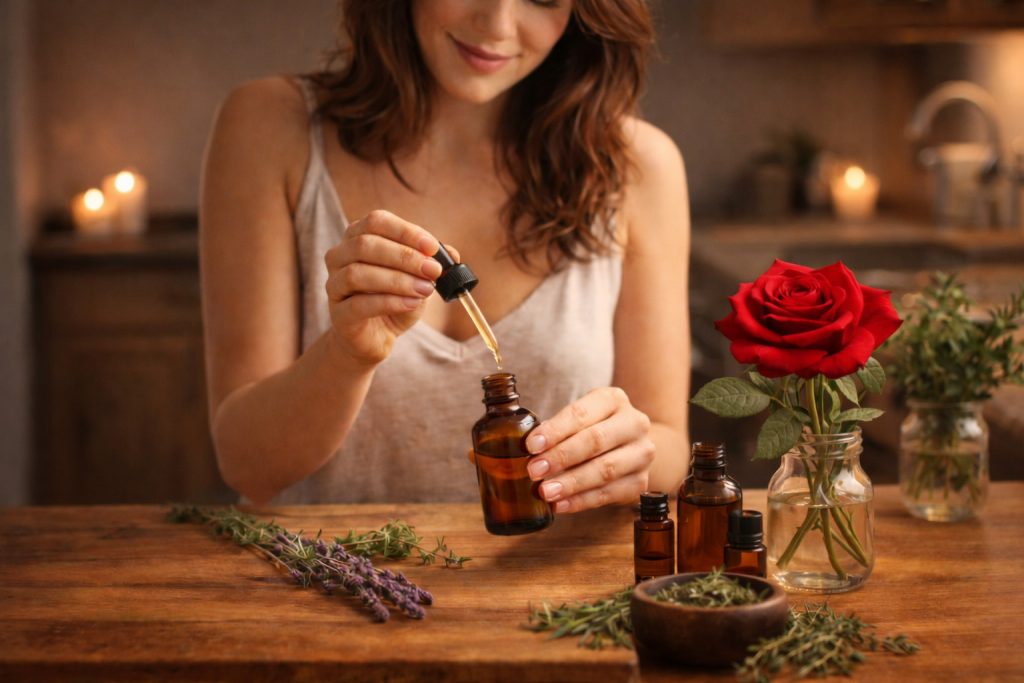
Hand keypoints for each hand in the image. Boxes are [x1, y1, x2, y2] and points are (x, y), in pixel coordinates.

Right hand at [324, 210, 446, 365]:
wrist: (374, 338)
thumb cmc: (393, 301)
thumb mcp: (417, 278)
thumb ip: (431, 263)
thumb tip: (451, 254)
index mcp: (357, 238)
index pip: (376, 221)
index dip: (405, 231)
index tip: (432, 247)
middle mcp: (339, 257)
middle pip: (365, 244)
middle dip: (404, 256)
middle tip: (433, 270)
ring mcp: (334, 285)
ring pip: (358, 273)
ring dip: (398, 280)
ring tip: (425, 289)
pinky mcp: (338, 314)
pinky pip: (359, 304)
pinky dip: (390, 302)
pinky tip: (412, 303)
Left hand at [524, 387, 654, 512]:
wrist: (631, 446)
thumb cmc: (594, 428)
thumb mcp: (579, 418)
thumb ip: (557, 430)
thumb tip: (529, 450)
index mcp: (613, 399)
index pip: (581, 414)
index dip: (555, 430)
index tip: (531, 446)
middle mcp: (634, 423)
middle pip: (595, 440)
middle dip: (561, 457)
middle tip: (535, 470)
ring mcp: (642, 453)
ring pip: (605, 470)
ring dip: (571, 483)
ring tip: (546, 491)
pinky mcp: (641, 481)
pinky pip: (609, 494)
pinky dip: (582, 501)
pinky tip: (561, 505)